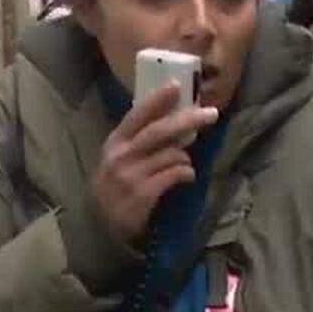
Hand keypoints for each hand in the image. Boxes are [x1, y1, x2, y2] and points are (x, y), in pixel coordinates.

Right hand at [93, 82, 218, 242]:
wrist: (100, 226)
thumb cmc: (115, 187)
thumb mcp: (118, 159)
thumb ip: (139, 141)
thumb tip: (175, 120)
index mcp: (114, 142)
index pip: (137, 114)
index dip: (157, 99)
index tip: (177, 85)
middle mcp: (121, 156)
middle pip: (159, 131)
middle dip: (187, 120)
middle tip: (211, 113)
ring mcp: (131, 176)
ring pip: (171, 154)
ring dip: (185, 156)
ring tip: (185, 162)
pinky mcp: (142, 194)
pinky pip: (174, 176)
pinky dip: (185, 173)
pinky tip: (186, 177)